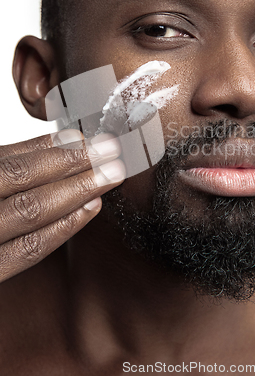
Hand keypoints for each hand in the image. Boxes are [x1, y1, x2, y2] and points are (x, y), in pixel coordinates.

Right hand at [0, 130, 124, 282]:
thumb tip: (64, 142)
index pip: (11, 161)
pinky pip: (28, 251)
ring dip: (77, 189)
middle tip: (111, 149)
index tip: (87, 137)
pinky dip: (63, 227)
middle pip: (23, 180)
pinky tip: (91, 208)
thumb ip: (10, 164)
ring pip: (30, 211)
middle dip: (73, 162)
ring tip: (110, 174)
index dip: (53, 146)